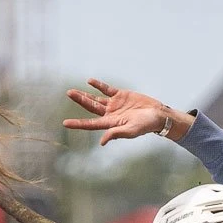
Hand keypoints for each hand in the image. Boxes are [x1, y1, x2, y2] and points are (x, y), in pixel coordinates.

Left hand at [63, 80, 189, 143]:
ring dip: (85, 95)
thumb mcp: (131, 131)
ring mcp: (115, 104)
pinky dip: (98, 85)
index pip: (91, 124)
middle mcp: (110, 114)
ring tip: (72, 91)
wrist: (157, 115)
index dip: (78, 124)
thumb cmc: (146, 126)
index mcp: (111, 124)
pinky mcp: (121, 95)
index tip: (65, 124)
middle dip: (80, 101)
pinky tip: (90, 81)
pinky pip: (107, 89)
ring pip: (96, 99)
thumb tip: (102, 142)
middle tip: (69, 93)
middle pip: (91, 108)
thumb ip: (116, 134)